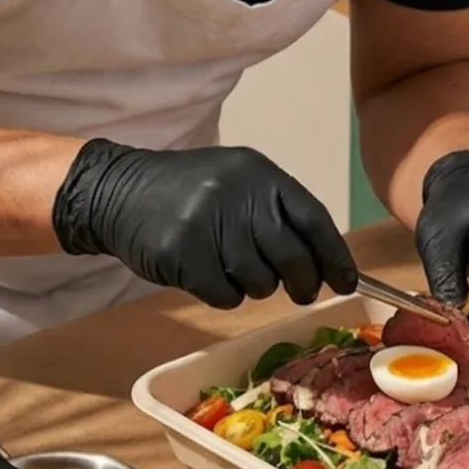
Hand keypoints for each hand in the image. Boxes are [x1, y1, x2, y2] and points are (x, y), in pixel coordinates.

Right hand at [52, 139, 356, 307]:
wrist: (120, 190)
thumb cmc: (190, 190)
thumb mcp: (237, 181)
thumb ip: (277, 212)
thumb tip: (326, 262)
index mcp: (259, 174)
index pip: (313, 219)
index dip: (335, 255)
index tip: (348, 281)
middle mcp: (238, 195)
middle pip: (292, 257)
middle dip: (304, 283)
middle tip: (303, 293)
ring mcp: (208, 224)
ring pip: (260, 281)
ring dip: (256, 286)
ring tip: (235, 268)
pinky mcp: (182, 255)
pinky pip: (225, 295)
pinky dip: (224, 294)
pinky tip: (209, 275)